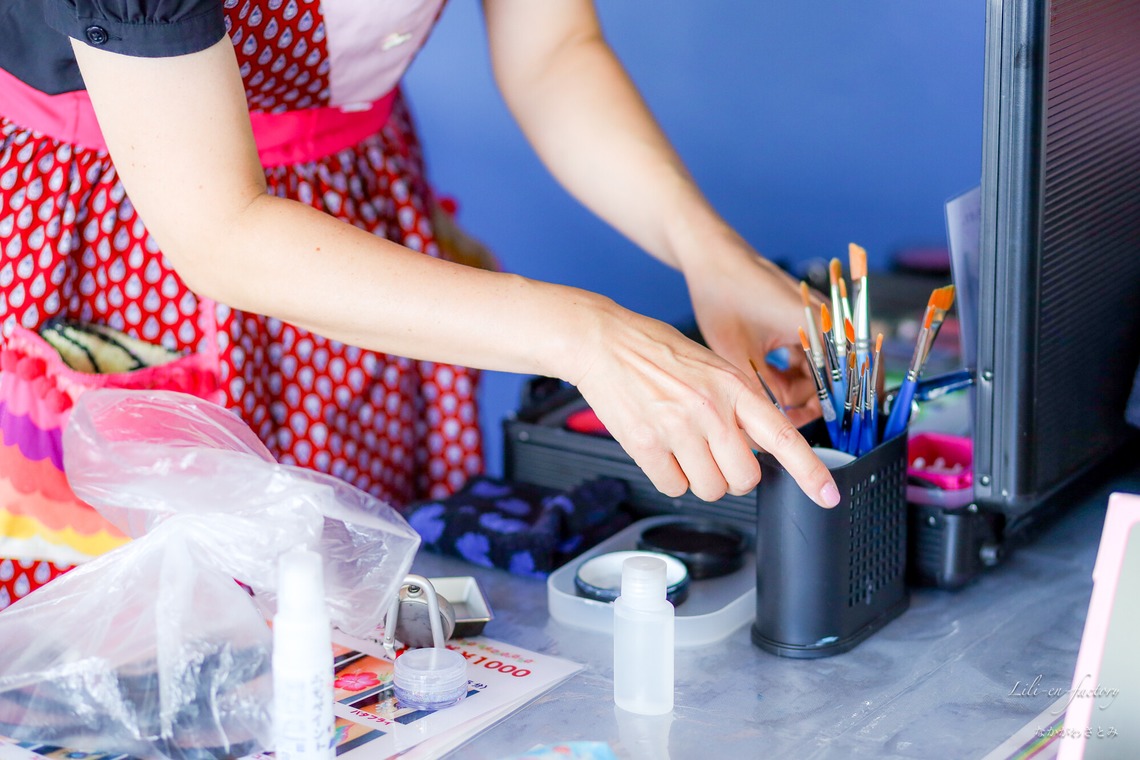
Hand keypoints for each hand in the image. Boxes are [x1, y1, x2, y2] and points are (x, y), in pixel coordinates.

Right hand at [569, 299, 838, 507]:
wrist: (603, 341)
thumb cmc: (655, 351)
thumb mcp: (712, 367)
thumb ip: (738, 404)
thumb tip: (757, 446)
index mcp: (734, 386)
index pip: (783, 437)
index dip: (810, 472)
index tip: (827, 495)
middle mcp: (710, 410)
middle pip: (744, 479)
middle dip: (733, 476)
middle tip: (715, 453)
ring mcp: (677, 429)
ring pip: (710, 489)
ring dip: (700, 478)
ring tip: (683, 445)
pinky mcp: (645, 445)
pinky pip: (674, 487)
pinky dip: (670, 476)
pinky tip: (660, 448)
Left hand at [682, 231, 824, 427]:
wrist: (712, 257)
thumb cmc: (723, 293)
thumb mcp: (738, 353)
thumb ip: (763, 392)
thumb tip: (776, 425)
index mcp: (819, 325)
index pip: (848, 378)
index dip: (833, 408)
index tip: (813, 427)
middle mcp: (827, 319)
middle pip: (838, 375)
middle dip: (813, 401)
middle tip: (786, 420)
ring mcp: (817, 317)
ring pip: (823, 367)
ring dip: (801, 388)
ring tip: (771, 401)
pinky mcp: (804, 319)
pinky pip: (810, 355)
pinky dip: (795, 373)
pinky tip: (770, 383)